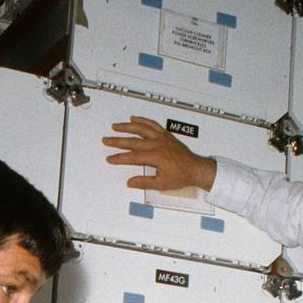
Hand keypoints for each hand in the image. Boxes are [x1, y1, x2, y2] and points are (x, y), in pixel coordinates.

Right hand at [101, 116, 216, 192]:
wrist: (196, 168)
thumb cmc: (182, 175)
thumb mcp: (162, 184)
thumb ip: (145, 182)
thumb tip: (131, 182)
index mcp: (157, 156)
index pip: (133, 157)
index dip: (120, 158)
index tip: (110, 158)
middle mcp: (158, 144)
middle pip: (133, 141)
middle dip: (118, 141)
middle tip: (106, 140)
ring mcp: (162, 137)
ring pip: (141, 128)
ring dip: (127, 127)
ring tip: (116, 126)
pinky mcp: (166, 135)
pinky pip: (152, 124)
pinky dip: (142, 120)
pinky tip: (134, 119)